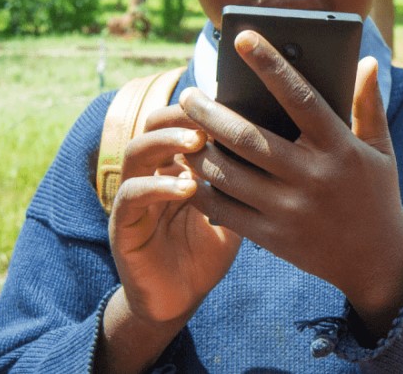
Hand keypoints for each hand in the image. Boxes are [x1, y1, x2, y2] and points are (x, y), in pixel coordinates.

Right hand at [109, 104, 241, 324]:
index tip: (228, 102)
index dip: (198, 109)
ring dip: (166, 142)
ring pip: (135, 153)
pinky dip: (158, 187)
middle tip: (208, 116)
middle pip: (151, 125)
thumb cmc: (208, 251)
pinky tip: (187, 188)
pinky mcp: (122, 226)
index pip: (177, 121)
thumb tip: (280, 145)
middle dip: (178, 116)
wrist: (181, 300)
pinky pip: (131, 196)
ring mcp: (132, 197)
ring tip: (197, 142)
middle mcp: (150, 173)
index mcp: (174, 164)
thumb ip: (242, 179)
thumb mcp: (233, 209)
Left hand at [179, 30, 402, 336]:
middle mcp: (312, 177)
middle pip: (248, 137)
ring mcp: (290, 209)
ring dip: (199, 150)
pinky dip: (202, 189)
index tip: (243, 38)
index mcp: (339, 148)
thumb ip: (369, 105)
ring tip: (183, 132)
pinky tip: (189, 172)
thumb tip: (367, 61)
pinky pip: (225, 210)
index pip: (299, 96)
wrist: (376, 262)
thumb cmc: (376, 195)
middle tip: (189, 95)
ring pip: (229, 174)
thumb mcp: (380, 149)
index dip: (270, 64)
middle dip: (211, 113)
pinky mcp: (273, 236)